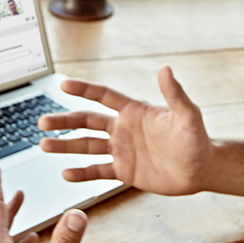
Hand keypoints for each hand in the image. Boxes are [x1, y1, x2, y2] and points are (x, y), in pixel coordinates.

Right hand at [39, 66, 212, 195]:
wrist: (201, 169)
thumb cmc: (197, 138)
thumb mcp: (187, 114)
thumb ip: (174, 93)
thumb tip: (165, 68)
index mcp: (134, 112)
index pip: (104, 96)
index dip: (84, 89)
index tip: (64, 84)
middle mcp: (123, 129)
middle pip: (87, 121)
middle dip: (64, 121)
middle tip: (42, 122)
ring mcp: (122, 150)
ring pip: (87, 146)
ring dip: (66, 145)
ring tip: (44, 145)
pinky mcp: (124, 171)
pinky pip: (98, 171)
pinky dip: (82, 173)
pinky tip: (66, 174)